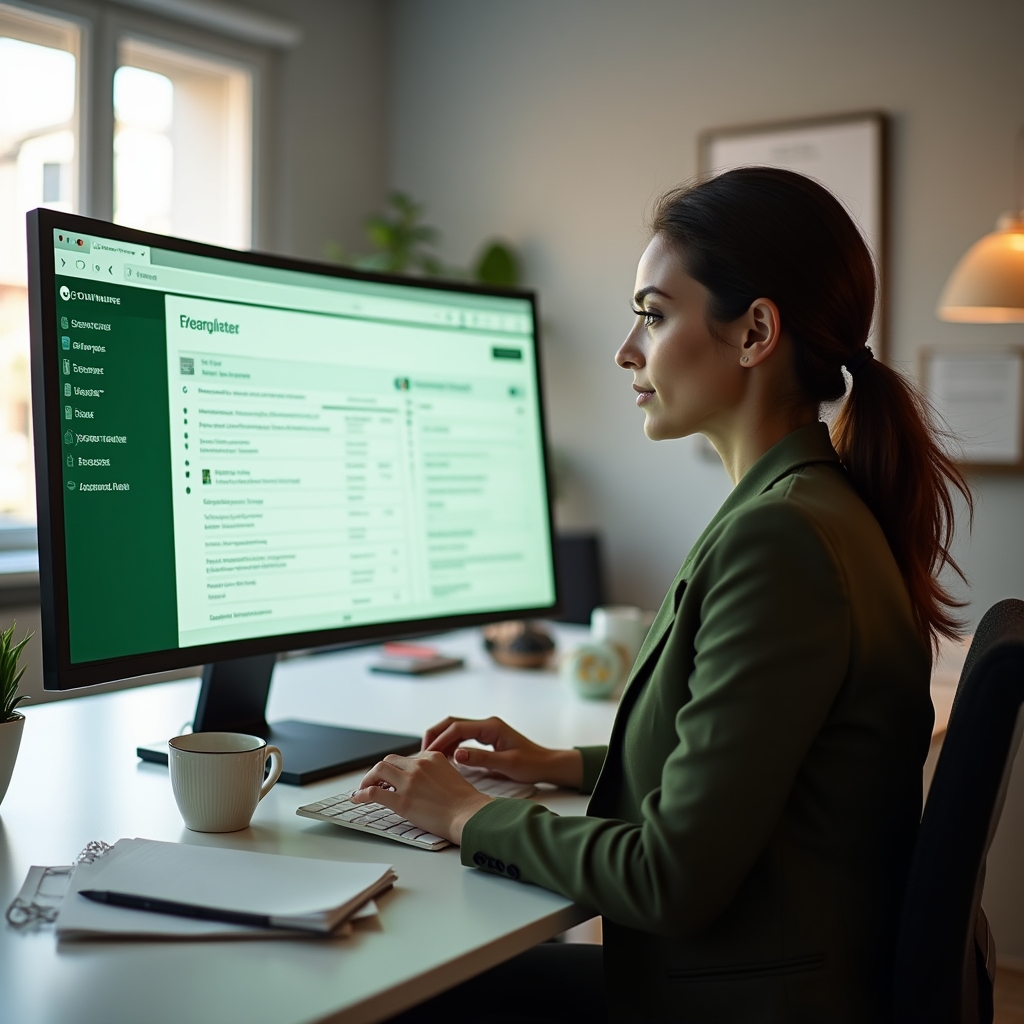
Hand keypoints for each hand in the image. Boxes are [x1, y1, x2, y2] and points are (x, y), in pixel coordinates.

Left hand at [351, 750, 491, 844]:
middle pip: (389, 761)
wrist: (469, 815)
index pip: (406, 758)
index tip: (390, 777)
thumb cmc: (465, 802)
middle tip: (375, 782)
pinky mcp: (402, 801)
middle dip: (379, 771)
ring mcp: (409, 782)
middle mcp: (419, 765)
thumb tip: (422, 782)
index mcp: (432, 757)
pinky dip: (362, 794)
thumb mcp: (451, 775)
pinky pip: (375, 793)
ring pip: (379, 770)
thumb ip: (434, 773)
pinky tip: (358, 799)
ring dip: (368, 779)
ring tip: (364, 789)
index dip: (396, 769)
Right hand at [422, 716, 583, 789]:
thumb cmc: (531, 764)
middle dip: (435, 735)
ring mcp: (486, 730)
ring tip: (429, 757)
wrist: (546, 764)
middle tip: (422, 753)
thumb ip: (482, 759)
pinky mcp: (486, 738)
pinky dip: (449, 744)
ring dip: (440, 740)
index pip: (458, 727)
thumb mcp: (507, 764)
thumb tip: (457, 755)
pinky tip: (443, 758)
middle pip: (452, 723)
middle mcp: (486, 724)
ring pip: (455, 729)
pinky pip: (461, 737)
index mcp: (491, 726)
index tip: (428, 755)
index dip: (440, 740)